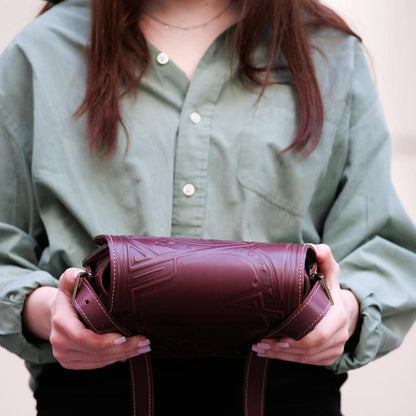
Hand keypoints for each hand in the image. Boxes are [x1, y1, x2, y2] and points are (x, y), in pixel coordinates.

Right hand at [23, 268, 150, 369]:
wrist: (55, 313)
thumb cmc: (68, 295)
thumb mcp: (68, 282)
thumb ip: (72, 276)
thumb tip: (79, 274)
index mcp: (61, 323)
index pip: (82, 337)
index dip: (103, 341)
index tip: (123, 337)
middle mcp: (60, 344)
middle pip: (95, 352)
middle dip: (122, 349)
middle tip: (144, 342)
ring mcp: (65, 356)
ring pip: (98, 361)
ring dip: (123, 355)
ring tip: (143, 346)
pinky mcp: (72, 363)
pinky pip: (96, 364)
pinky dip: (115, 359)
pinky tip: (131, 352)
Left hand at [252, 244, 359, 365]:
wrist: (345, 309)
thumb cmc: (331, 288)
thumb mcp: (330, 270)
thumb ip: (324, 257)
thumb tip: (315, 249)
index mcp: (338, 318)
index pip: (316, 336)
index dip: (294, 340)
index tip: (273, 338)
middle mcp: (339, 337)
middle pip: (306, 350)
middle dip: (280, 350)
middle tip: (258, 344)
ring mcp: (333, 350)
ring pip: (303, 359)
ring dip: (279, 356)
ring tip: (258, 348)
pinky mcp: (326, 358)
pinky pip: (305, 362)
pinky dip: (286, 360)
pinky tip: (268, 353)